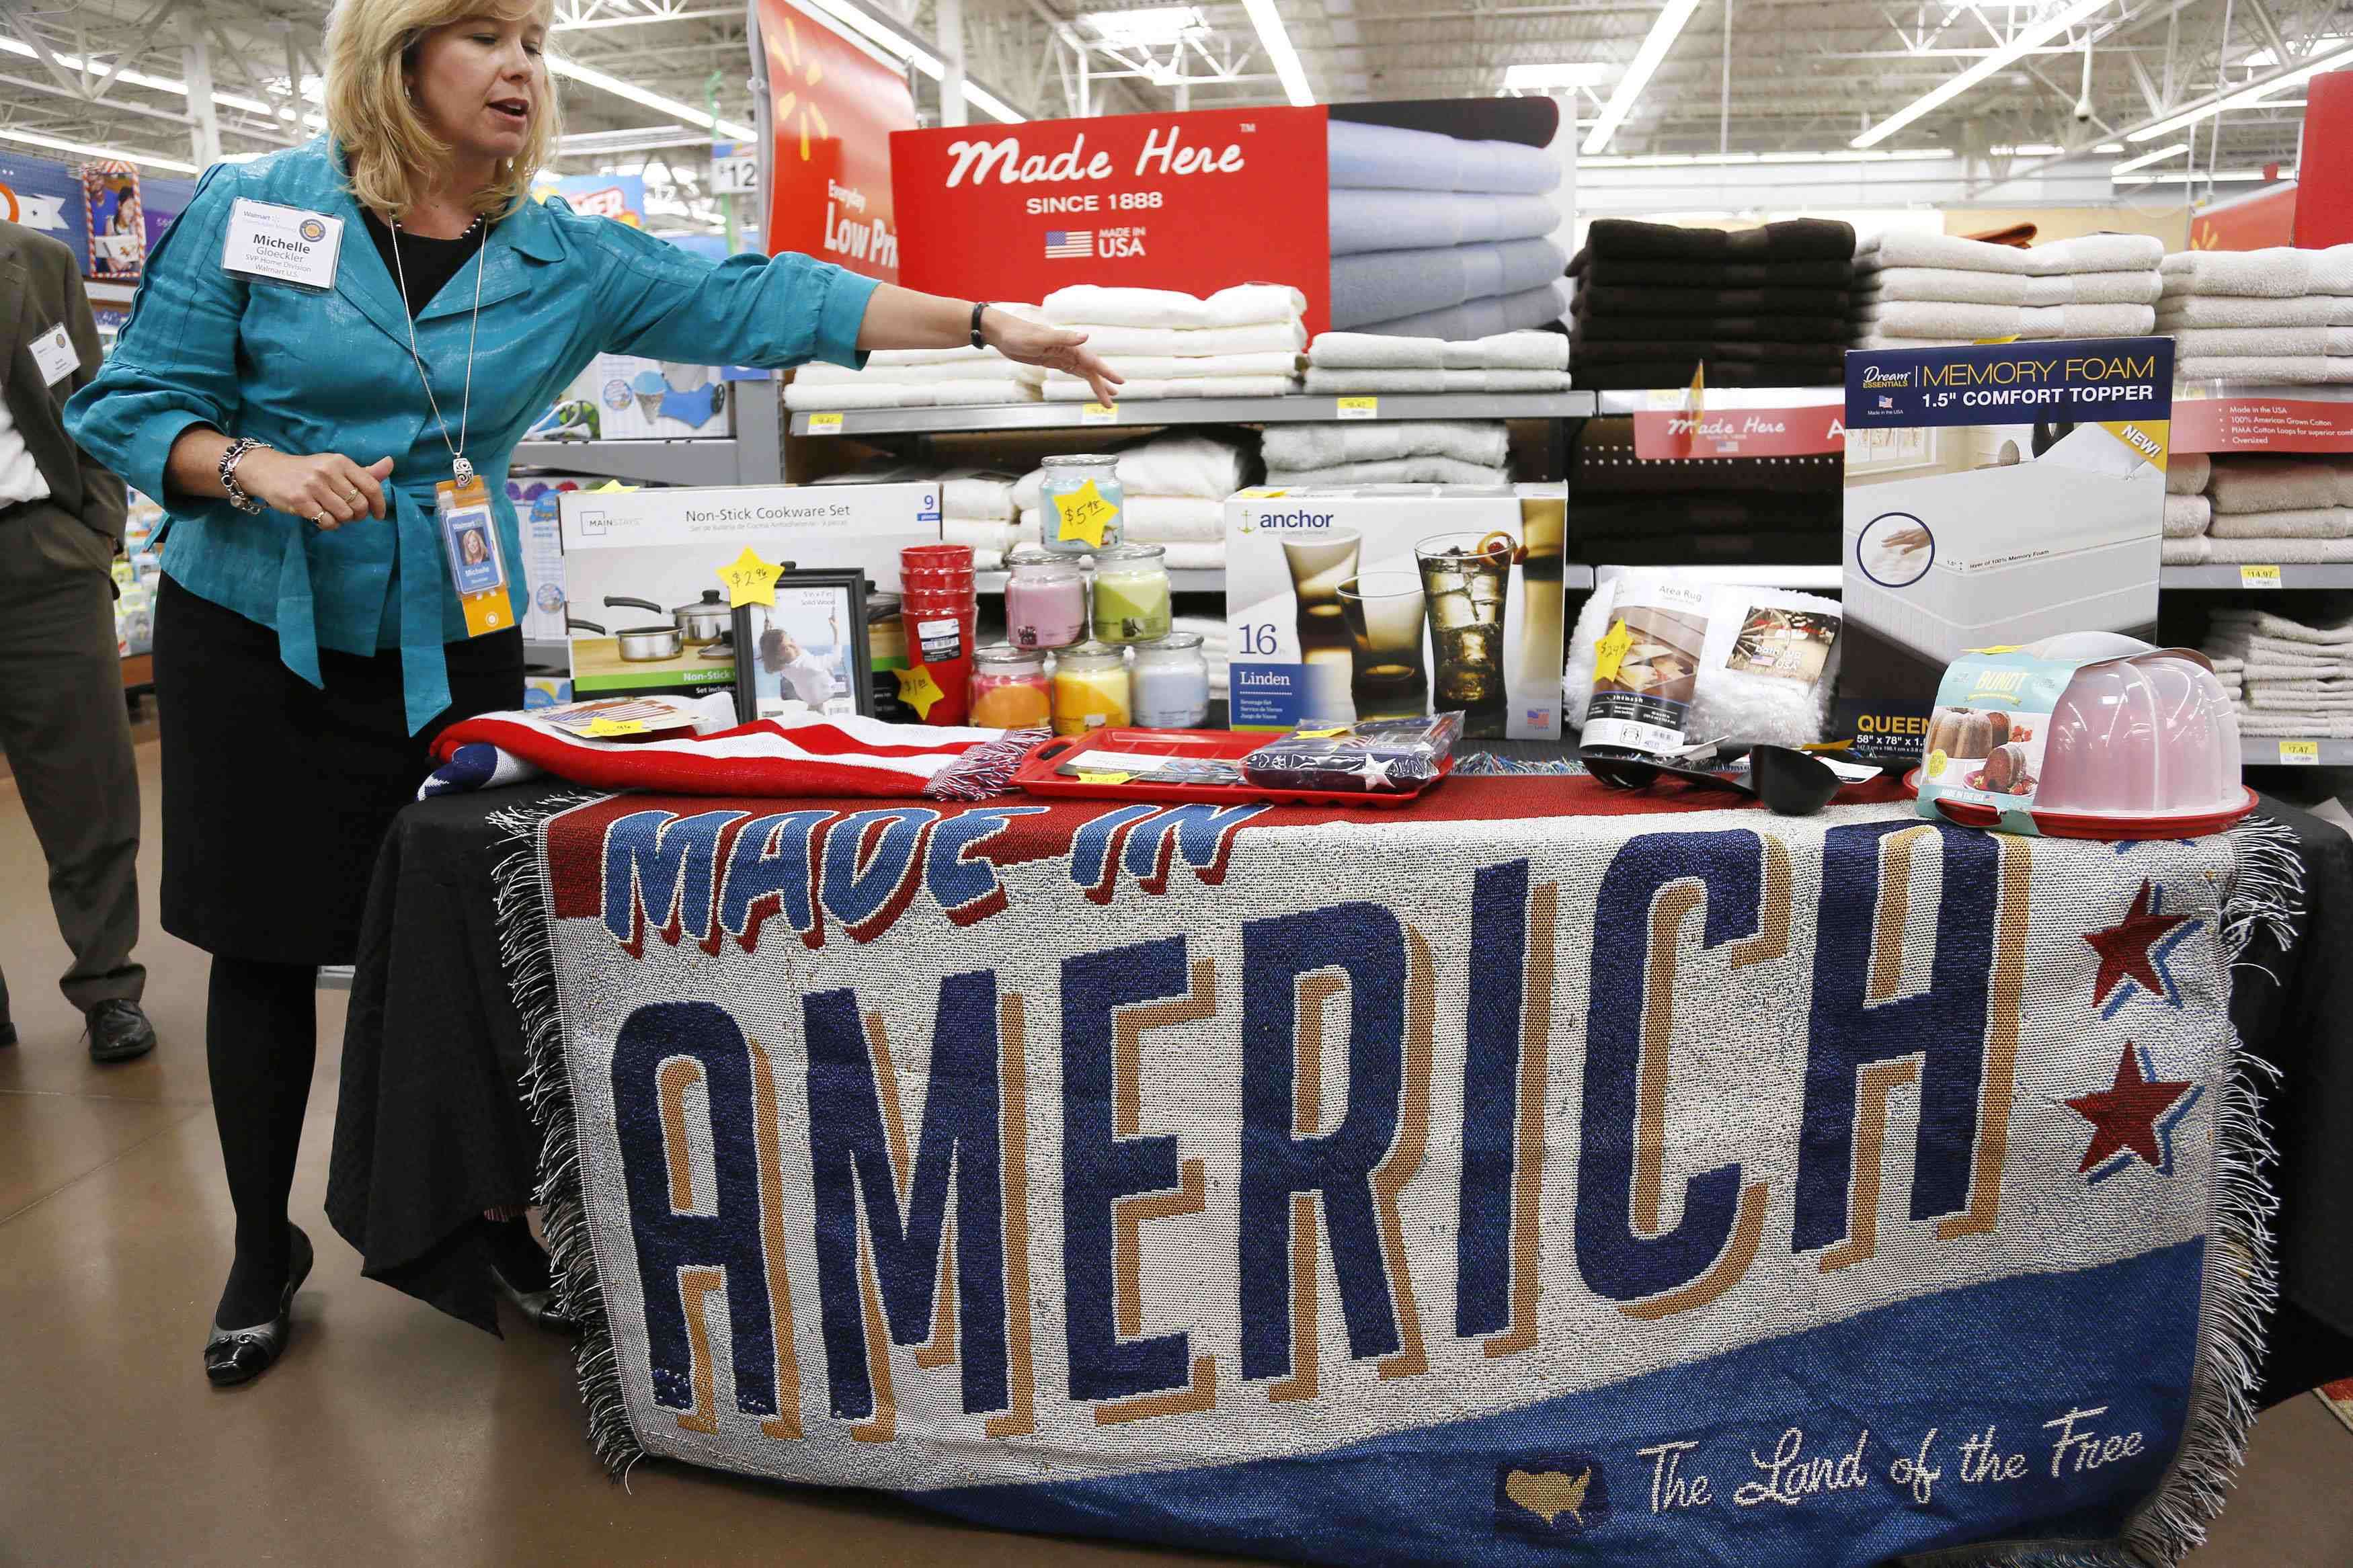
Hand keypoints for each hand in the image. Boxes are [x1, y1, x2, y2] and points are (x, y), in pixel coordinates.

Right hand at [240, 451, 393, 528]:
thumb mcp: (336, 466)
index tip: (378, 515)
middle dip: (358, 515)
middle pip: (360, 505)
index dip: (379, 505)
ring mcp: (313, 486)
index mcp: (340, 461)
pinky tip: (321, 517)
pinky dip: (328, 525)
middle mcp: (328, 471)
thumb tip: (390, 464)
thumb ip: (364, 471)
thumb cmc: (309, 471)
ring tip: (333, 514)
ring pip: (344, 515)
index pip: (372, 487)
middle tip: (350, 514)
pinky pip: (327, 522)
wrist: (269, 471)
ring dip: (342, 520)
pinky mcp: (300, 500)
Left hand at [981, 308, 1123, 404]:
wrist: (1002, 333)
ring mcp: (1061, 356)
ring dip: (1095, 385)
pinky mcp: (1053, 360)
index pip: (1092, 362)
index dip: (1106, 373)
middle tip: (1113, 400)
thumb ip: (1063, 338)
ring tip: (1107, 398)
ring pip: (1084, 373)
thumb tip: (1085, 337)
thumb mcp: (1039, 338)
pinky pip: (1073, 371)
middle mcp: (1068, 350)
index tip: (1119, 382)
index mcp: (1069, 345)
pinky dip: (1083, 378)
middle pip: (1090, 370)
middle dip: (1102, 385)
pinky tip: (1090, 383)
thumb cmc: (1018, 334)